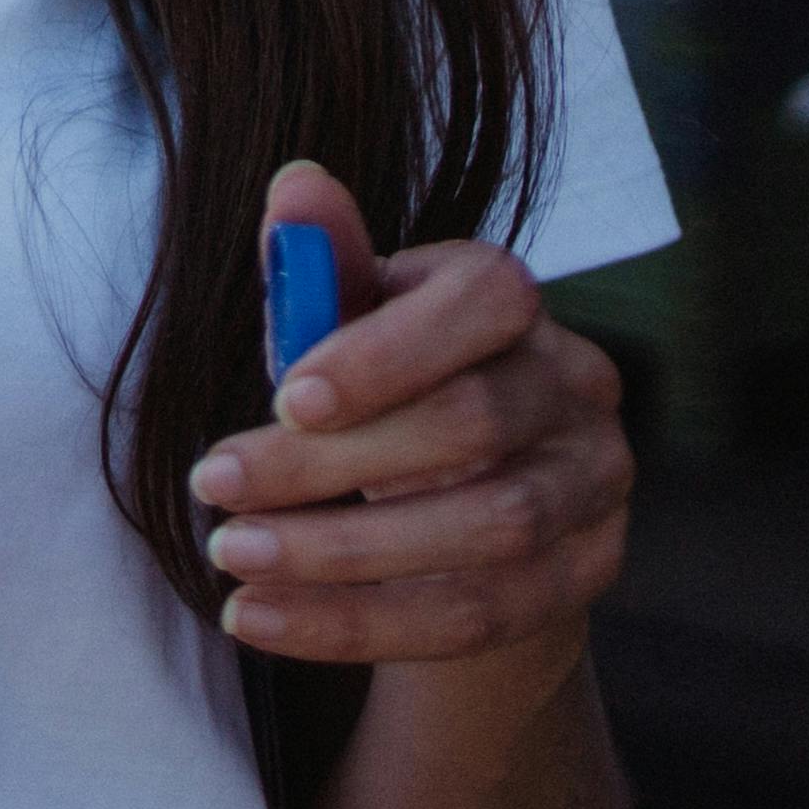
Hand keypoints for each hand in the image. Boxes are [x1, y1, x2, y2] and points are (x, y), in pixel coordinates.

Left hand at [199, 164, 629, 667]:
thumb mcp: (342, 325)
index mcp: (511, 301)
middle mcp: (577, 385)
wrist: (456, 505)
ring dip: (343, 555)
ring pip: (489, 530)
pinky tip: (262, 619)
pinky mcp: (587, 573)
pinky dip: (359, 623)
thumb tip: (294, 184)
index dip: (389, 351)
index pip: (487, 301)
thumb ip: (320, 265)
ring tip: (230, 558)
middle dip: (332, 466)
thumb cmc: (380, 391)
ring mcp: (596, 484)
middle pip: (474, 425)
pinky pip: (479, 613)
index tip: (285, 399)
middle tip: (212, 487)